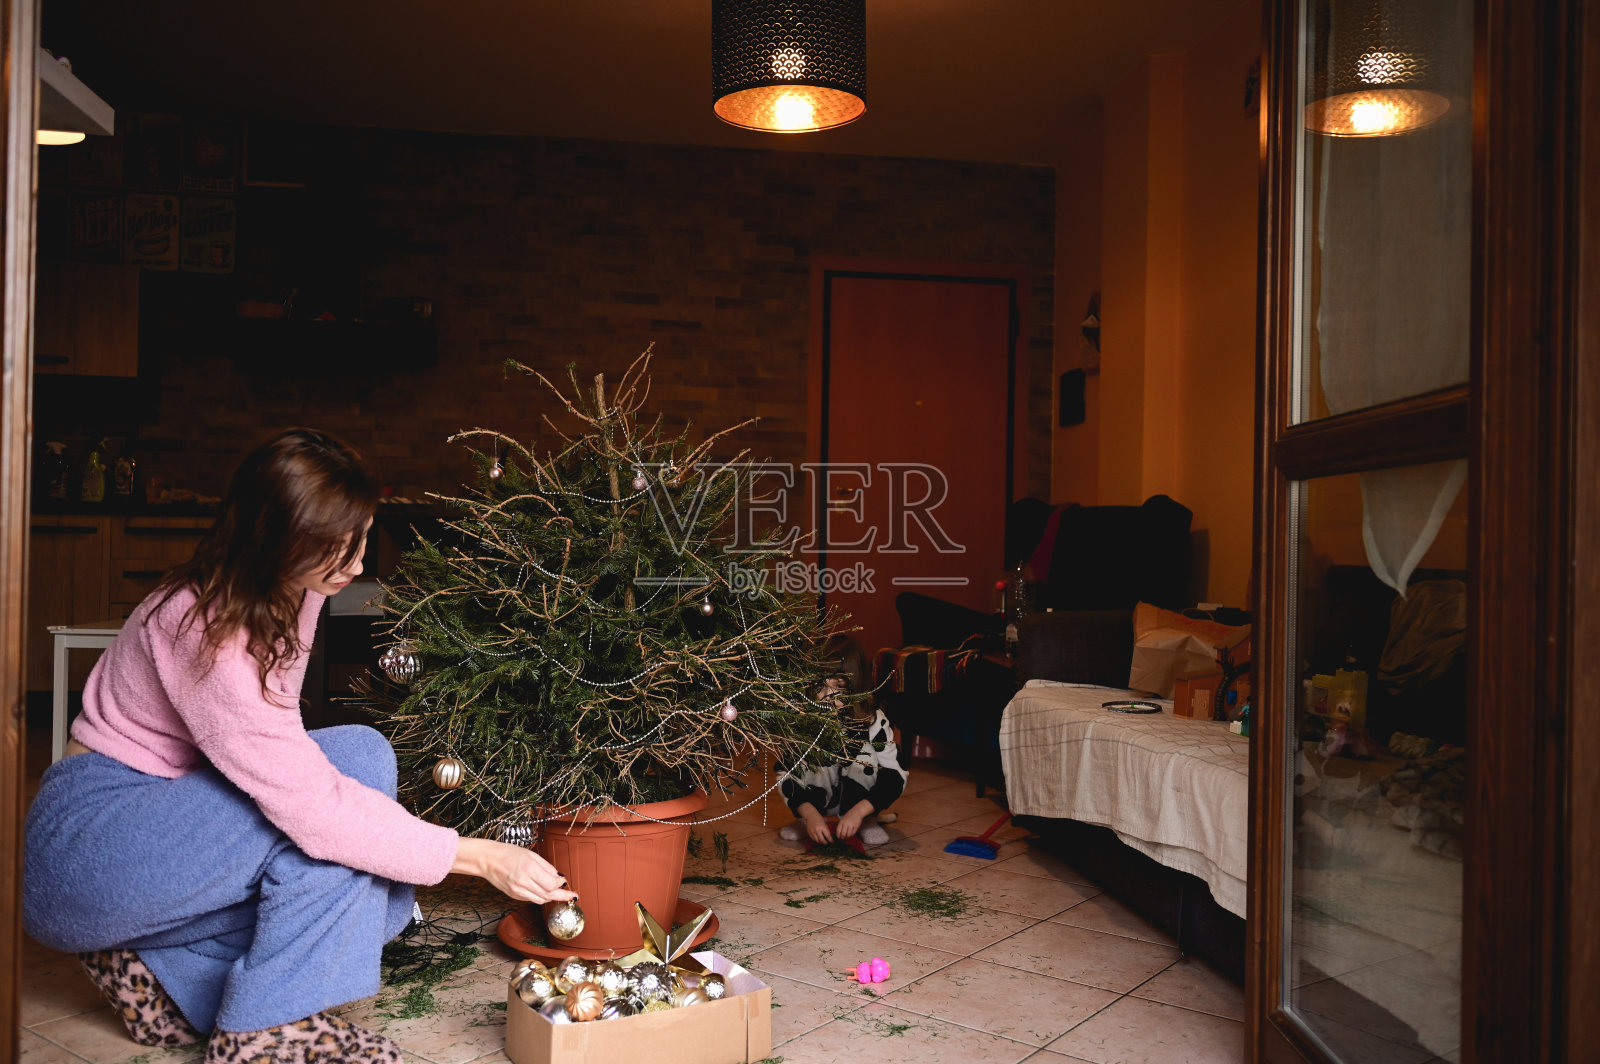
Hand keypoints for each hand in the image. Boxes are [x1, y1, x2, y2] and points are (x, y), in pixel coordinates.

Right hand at [453, 837, 575, 903]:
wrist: (488, 860)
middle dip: (561, 895)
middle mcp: (523, 882)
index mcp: (529, 869)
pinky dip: (540, 897)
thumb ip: (546, 867)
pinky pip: (532, 899)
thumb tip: (559, 878)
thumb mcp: (531, 855)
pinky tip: (544, 891)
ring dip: (551, 897)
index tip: (565, 881)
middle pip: (548, 895)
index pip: (551, 884)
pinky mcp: (513, 895)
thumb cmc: (508, 853)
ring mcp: (517, 890)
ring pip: (541, 900)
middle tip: (572, 895)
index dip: (561, 884)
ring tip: (560, 894)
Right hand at [802, 808, 833, 843]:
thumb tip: (830, 836)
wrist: (811, 815)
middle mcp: (817, 830)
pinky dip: (816, 840)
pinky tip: (818, 839)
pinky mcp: (809, 832)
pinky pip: (813, 839)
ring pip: (817, 841)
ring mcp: (812, 832)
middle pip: (822, 840)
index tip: (832, 841)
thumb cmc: (818, 818)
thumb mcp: (825, 822)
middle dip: (825, 842)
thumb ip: (827, 829)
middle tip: (827, 843)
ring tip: (823, 841)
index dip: (830, 840)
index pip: (827, 836)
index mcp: (822, 827)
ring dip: (821, 842)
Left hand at [834, 799, 875, 839]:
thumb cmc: (849, 815)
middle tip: (842, 838)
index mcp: (841, 822)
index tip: (838, 837)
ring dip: (847, 837)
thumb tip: (838, 833)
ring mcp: (851, 825)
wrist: (857, 812)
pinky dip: (851, 835)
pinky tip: (850, 834)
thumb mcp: (843, 819)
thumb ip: (841, 825)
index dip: (838, 835)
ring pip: (848, 835)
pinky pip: (853, 833)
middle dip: (842, 838)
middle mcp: (846, 824)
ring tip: (846, 837)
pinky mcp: (856, 827)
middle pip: (843, 834)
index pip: (838, 831)